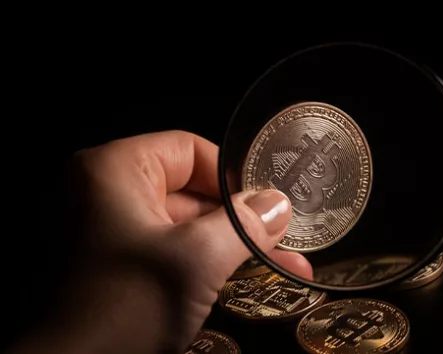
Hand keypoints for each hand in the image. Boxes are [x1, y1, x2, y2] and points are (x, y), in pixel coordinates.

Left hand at [13, 131, 311, 353]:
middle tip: (286, 239)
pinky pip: (174, 255)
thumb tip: (278, 204)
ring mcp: (112, 234)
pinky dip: (210, 265)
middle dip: (242, 220)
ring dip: (234, 246)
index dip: (233, 176)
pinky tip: (252, 281)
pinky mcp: (120, 269)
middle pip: (192, 191)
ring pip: (187, 227)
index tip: (269, 204)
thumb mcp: (195, 260)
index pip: (189, 150)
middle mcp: (108, 195)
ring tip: (284, 266)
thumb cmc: (122, 307)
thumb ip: (243, 226)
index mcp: (113, 172)